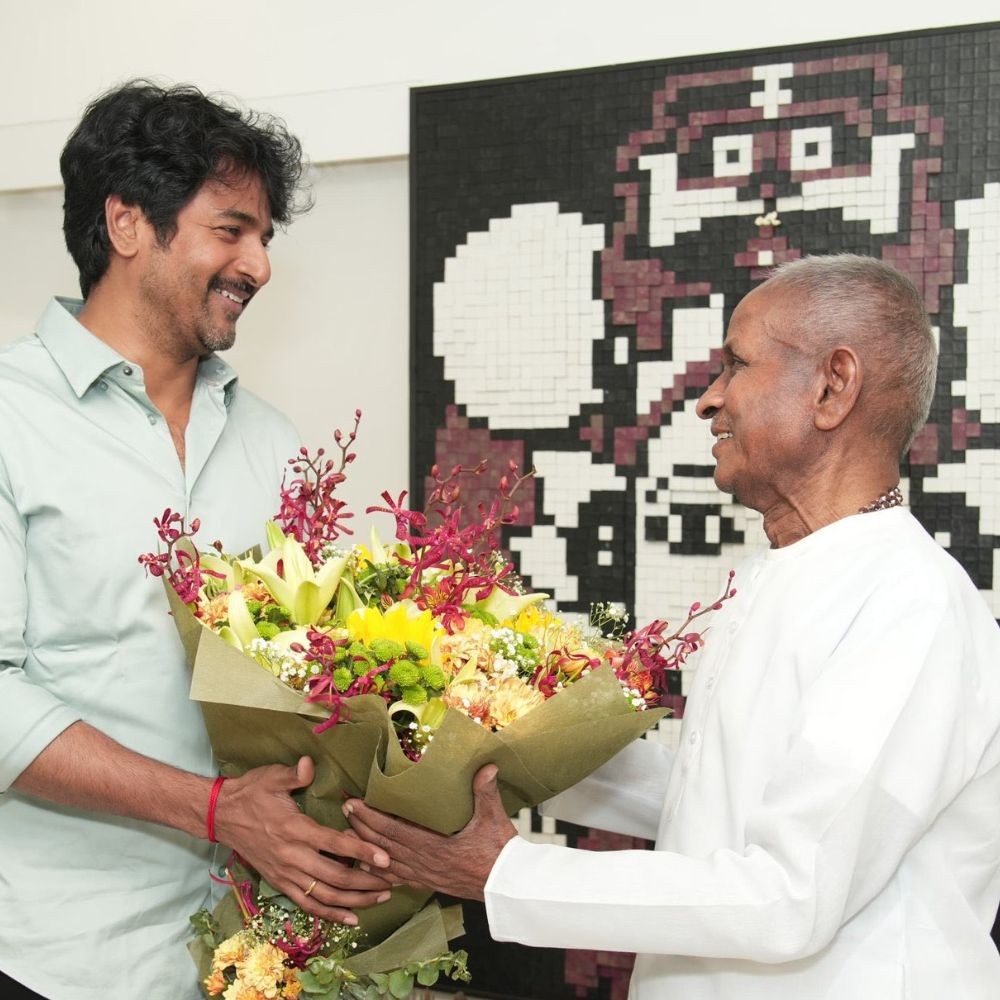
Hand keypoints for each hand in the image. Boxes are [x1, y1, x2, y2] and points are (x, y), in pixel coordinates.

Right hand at [213, 756, 391, 923]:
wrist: (221, 816)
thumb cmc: (251, 792)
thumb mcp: (272, 777)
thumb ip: (294, 774)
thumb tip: (310, 764)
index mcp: (296, 829)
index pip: (336, 845)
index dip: (362, 851)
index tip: (385, 857)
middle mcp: (292, 857)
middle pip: (336, 877)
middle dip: (367, 882)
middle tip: (392, 882)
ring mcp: (285, 874)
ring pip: (325, 896)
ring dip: (354, 901)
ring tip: (379, 899)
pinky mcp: (279, 883)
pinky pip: (307, 904)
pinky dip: (330, 914)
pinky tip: (350, 918)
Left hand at [343, 764, 516, 900]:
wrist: (507, 886)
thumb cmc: (499, 850)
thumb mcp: (494, 817)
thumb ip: (486, 791)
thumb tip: (487, 766)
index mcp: (433, 844)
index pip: (392, 829)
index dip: (370, 817)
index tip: (354, 803)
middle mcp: (423, 861)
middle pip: (383, 844)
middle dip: (360, 827)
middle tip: (345, 810)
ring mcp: (424, 874)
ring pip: (386, 862)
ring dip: (365, 848)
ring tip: (347, 835)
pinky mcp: (429, 882)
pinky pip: (398, 878)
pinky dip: (380, 873)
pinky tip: (368, 869)